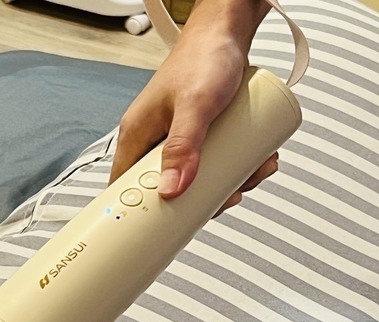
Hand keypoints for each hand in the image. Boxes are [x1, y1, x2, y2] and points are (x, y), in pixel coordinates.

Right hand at [111, 0, 273, 213]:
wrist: (228, 31)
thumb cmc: (204, 57)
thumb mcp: (195, 106)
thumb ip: (183, 146)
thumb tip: (172, 191)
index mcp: (136, 138)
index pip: (126, 190)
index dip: (139, 216)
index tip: (161, 233)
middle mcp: (154, 143)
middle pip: (168, 192)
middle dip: (201, 199)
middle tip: (227, 194)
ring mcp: (178, 141)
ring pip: (196, 181)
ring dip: (226, 184)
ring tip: (250, 171)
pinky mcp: (200, 138)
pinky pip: (212, 166)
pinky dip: (234, 169)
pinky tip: (253, 164)